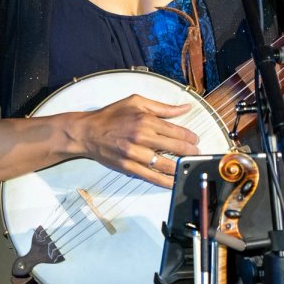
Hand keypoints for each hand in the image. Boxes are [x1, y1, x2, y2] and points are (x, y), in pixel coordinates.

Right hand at [66, 94, 200, 188]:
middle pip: (175, 147)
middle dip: (190, 151)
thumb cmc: (111, 115)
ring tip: (188, 165)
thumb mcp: (137, 102)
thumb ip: (163, 107)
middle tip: (196, 153)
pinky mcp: (128, 167)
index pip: (176, 131)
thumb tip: (185, 107)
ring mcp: (135, 154)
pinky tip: (174, 181)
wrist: (87, 132)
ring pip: (166, 164)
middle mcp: (142, 137)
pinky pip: (151, 176)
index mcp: (146, 120)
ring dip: (180, 166)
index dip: (190, 137)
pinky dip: (165, 181)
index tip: (195, 139)